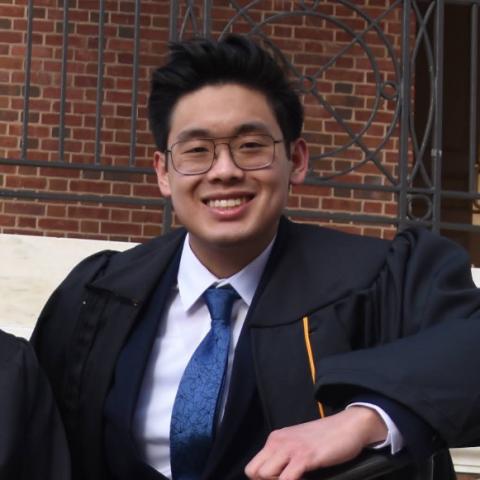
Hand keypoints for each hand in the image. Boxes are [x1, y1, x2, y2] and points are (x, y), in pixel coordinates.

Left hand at [244, 406, 387, 479]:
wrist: (348, 426)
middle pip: (254, 472)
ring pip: (265, 475)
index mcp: (275, 439)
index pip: (252, 467)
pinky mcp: (306, 456)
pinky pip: (287, 478)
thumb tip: (276, 476)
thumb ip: (284, 456)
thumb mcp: (298, 444)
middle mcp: (278, 442)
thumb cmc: (325, 439)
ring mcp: (291, 448)